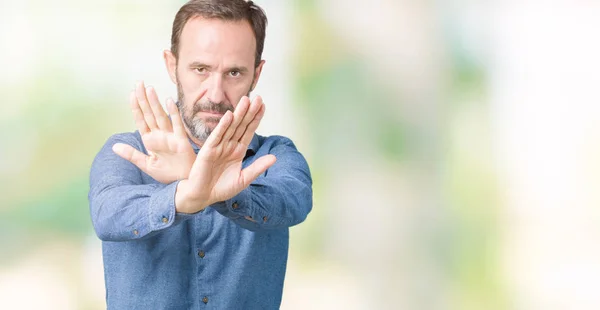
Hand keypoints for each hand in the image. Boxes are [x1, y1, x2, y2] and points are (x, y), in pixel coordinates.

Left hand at [112, 81, 195, 183]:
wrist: (184, 183)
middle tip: (139, 83)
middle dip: (143, 99)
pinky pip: (176, 125)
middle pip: (149, 114)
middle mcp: (159, 135)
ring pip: (160, 116)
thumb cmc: (168, 174)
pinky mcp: (181, 141)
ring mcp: (170, 136)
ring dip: (154, 103)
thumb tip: (114, 146)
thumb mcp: (146, 165)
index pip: (141, 120)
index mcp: (150, 140)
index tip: (131, 93)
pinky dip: (173, 113)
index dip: (136, 107)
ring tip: (149, 89)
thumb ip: (131, 154)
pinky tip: (169, 102)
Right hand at [176, 96, 276, 212]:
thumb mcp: (244, 179)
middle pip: (241, 125)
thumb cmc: (222, 188)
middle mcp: (229, 145)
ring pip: (230, 127)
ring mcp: (218, 146)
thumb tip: (274, 158)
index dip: (256, 119)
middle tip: (258, 97)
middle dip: (250, 111)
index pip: (249, 131)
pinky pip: (217, 136)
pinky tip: (229, 116)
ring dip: (238, 113)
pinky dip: (223, 126)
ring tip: (246, 100)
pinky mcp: (208, 150)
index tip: (263, 106)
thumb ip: (257, 167)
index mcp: (238, 150)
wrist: (203, 196)